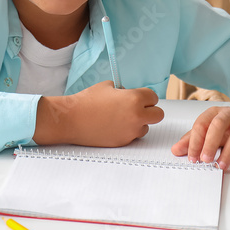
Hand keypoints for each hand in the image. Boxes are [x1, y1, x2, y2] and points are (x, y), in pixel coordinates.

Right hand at [34, 81, 164, 146]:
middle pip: (158, 115)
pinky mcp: (123, 142)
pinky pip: (133, 136)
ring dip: (138, 123)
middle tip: (138, 109)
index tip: (139, 98)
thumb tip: (128, 94)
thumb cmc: (86, 101)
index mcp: (134, 98)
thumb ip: (123, 90)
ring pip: (146, 127)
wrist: (71, 119)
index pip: (154, 97)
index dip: (145, 97)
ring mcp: (130, 131)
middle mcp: (136, 116)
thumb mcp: (107, 86)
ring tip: (121, 119)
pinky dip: (127, 132)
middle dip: (149, 111)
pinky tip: (113, 127)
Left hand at [171, 91, 229, 170]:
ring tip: (220, 166)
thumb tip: (175, 150)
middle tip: (205, 160)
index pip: (202, 124)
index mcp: (214, 113)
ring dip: (229, 151)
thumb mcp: (210, 130)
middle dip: (210, 142)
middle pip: (219, 124)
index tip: (192, 157)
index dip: (196, 141)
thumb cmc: (229, 125)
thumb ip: (192, 140)